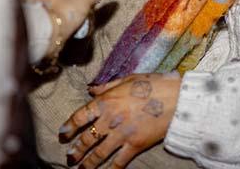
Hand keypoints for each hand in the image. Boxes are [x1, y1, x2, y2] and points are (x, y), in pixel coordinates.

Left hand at [59, 72, 181, 168]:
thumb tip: (91, 89)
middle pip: (87, 139)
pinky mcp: (135, 145)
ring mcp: (122, 134)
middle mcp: (110, 120)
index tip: (63, 134)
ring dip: (88, 163)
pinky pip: (119, 161)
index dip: (68, 127)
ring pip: (99, 153)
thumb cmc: (153, 84)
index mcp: (106, 101)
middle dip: (76, 150)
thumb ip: (107, 86)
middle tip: (69, 157)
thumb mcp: (128, 79)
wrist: (176, 98)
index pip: (80, 116)